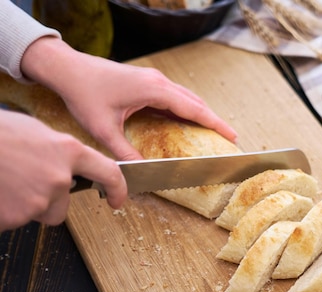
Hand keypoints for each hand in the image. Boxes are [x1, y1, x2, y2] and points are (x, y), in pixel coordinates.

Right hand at [0, 109, 125, 231]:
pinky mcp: (16, 217)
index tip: (118, 200)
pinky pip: (16, 219)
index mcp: (67, 151)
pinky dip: (6, 211)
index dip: (118, 189)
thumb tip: (70, 167)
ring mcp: (37, 200)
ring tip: (6, 182)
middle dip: (47, 199)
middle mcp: (59, 178)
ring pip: (39, 213)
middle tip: (21, 179)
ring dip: (26, 204)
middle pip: (63, 204)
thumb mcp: (34, 131)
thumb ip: (59, 152)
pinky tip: (0, 191)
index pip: (108, 173)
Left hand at [20, 36, 237, 160]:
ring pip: (186, 97)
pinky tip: (187, 120)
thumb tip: (141, 172)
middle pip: (195, 102)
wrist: (68, 69)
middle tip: (230, 137)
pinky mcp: (147, 81)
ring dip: (201, 113)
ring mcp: (153, 79)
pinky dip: (187, 108)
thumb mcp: (103, 129)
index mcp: (154, 90)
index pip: (193, 109)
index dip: (215, 123)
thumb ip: (124, 152)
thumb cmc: (84, 95)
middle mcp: (158, 82)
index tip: (232, 135)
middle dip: (214, 120)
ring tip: (213, 130)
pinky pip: (174, 96)